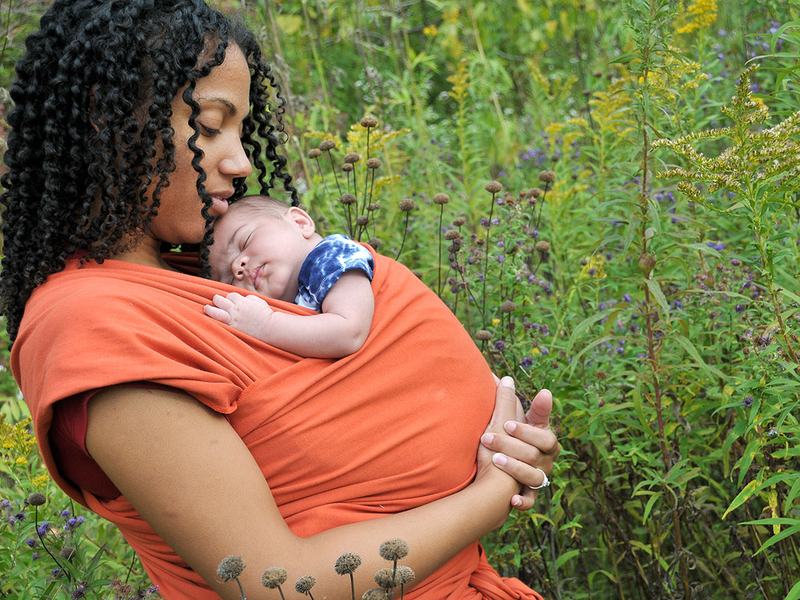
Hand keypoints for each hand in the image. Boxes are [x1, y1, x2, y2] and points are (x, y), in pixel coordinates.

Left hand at [203, 292, 272, 339]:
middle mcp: (235, 309)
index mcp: (242, 301)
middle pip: (219, 300)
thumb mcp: (259, 301)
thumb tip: (243, 298)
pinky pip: (218, 324)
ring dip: (209, 309)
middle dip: (217, 300)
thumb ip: (249, 298)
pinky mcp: (232, 329)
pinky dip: (213, 321)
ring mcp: (232, 319)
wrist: (270, 328)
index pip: (230, 295)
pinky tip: (209, 321)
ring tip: (206, 308)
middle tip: (216, 301)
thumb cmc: (266, 314)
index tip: (230, 300)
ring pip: (215, 312)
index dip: (229, 297)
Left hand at [480, 378, 558, 510]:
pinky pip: (531, 501)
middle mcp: (546, 460)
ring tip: (495, 460)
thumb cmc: (506, 440)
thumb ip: (509, 401)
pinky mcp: (529, 494)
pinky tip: (513, 501)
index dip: (526, 430)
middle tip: (488, 437)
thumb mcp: (507, 421)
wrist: (498, 471)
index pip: (544, 435)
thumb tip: (505, 377)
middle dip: (511, 445)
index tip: (507, 423)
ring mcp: (539, 478)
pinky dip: (524, 501)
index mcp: (545, 440)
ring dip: (515, 468)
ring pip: (534, 477)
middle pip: (535, 454)